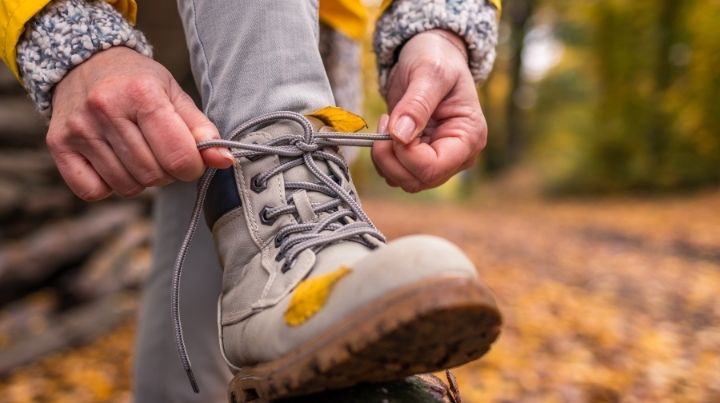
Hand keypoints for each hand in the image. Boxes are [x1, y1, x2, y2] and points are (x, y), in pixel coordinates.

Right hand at [47, 47, 232, 200]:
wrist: (84, 63)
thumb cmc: (136, 81)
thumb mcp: (174, 94)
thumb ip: (201, 129)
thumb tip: (225, 160)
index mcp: (141, 94)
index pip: (179, 155)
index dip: (193, 167)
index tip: (191, 160)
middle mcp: (105, 109)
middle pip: (154, 174)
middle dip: (168, 173)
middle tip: (162, 154)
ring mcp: (79, 129)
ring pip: (127, 186)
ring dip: (141, 180)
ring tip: (139, 154)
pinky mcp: (59, 145)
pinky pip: (94, 191)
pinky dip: (110, 186)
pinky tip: (114, 163)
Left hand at [372, 30, 486, 192]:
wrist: (431, 53)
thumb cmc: (437, 58)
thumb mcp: (429, 73)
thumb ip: (416, 104)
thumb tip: (400, 136)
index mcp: (469, 138)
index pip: (433, 168)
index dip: (406, 153)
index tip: (393, 123)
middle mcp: (456, 156)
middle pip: (417, 180)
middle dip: (391, 157)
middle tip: (385, 121)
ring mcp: (437, 159)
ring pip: (403, 180)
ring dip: (384, 157)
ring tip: (387, 121)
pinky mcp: (419, 158)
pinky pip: (395, 172)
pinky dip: (383, 157)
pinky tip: (388, 130)